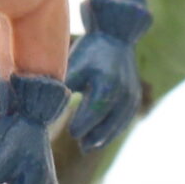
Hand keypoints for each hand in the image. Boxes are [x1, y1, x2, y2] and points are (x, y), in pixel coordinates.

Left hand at [64, 0, 152, 149]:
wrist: (116, 37)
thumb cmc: (90, 50)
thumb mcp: (74, 65)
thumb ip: (65, 87)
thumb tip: (49, 109)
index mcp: (106, 82)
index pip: (94, 111)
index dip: (83, 124)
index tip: (71, 133)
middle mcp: (123, 90)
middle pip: (108, 122)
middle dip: (94, 136)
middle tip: (80, 146)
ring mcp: (132, 95)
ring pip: (119, 124)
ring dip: (104, 137)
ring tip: (88, 146)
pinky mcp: (135, 97)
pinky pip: (125, 119)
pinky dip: (113, 130)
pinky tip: (101, 138)